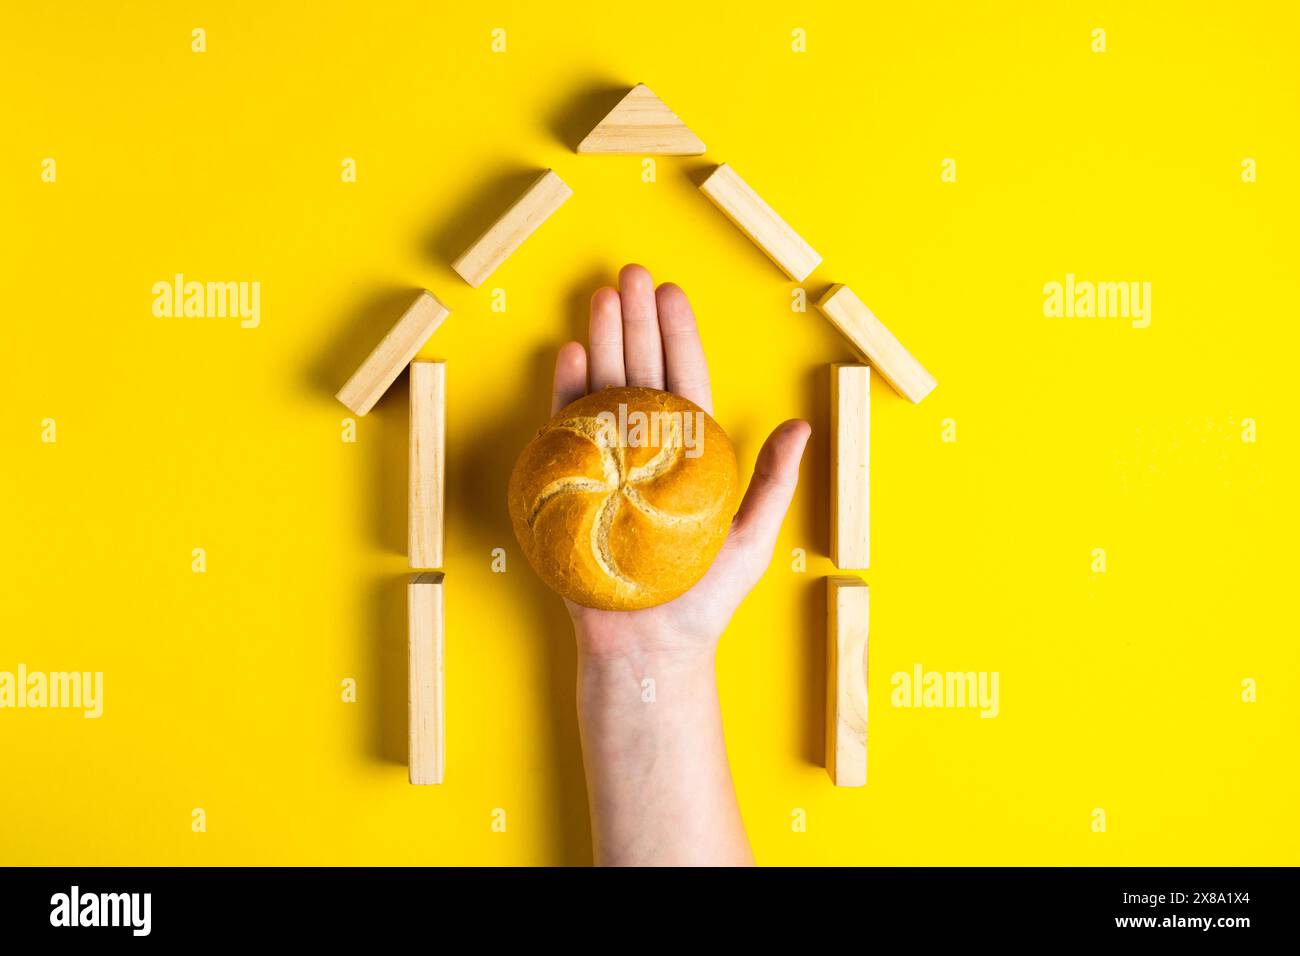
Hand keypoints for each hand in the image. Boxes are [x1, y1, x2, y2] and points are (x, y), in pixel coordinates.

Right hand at [551, 264, 810, 662]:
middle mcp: (646, 452)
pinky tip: (569, 356)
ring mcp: (607, 465)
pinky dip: (566, 395)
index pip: (685, 382)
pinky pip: (566, 433)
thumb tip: (800, 427)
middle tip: (629, 275)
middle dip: (635, 323)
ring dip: (600, 344)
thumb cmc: (703, 599)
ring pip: (604, 391)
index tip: (671, 294)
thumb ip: (772, 481)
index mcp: (689, 454)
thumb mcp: (752, 538)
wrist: (649, 647)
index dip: (679, 337)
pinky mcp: (573, 486)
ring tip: (599, 299)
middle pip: (641, 374)